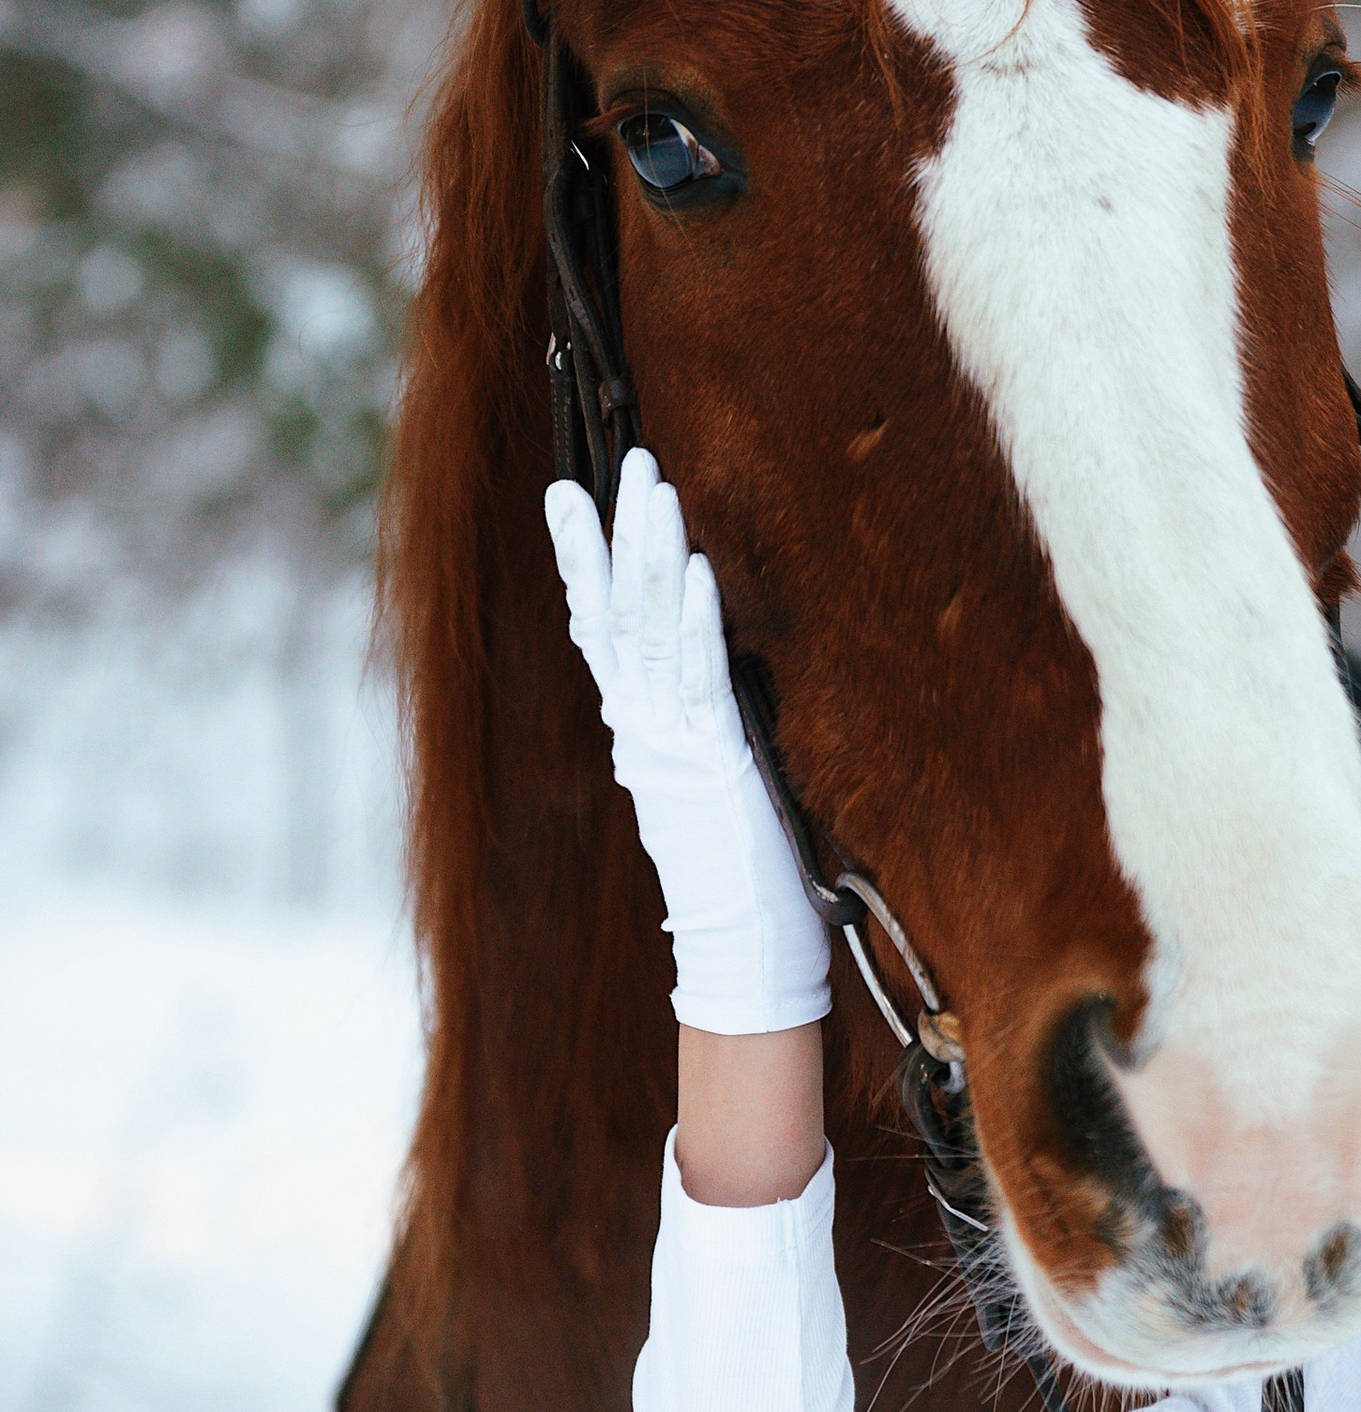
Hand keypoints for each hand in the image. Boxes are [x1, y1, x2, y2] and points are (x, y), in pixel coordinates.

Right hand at [547, 450, 833, 1037]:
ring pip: (649, 629)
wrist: (742, 953)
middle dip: (619, 530)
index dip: (580, 559)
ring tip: (654, 486)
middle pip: (618, 610)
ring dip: (653, 553)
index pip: (598, 627)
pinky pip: (698, 679)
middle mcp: (642, 727)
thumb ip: (699, 726)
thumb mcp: (711, 782)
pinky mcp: (711, 762)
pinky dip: (696, 622)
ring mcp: (670, 742)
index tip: (567, 492)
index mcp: (639, 728)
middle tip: (627, 458)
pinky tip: (696, 571)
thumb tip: (708, 675)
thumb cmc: (743, 874)